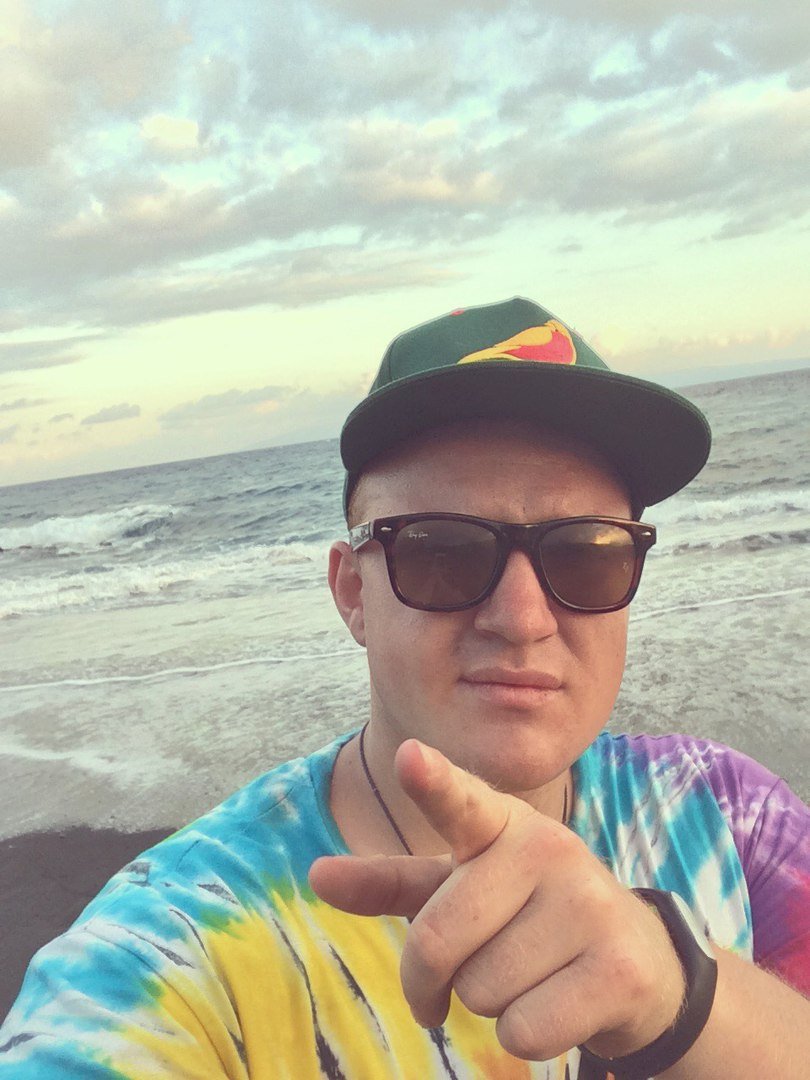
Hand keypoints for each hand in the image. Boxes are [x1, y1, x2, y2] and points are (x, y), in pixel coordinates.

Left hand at [309, 739, 685, 1061]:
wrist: (636, 964)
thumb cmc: (525, 918)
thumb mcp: (460, 890)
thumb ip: (391, 883)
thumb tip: (317, 875)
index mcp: (502, 824)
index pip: (460, 802)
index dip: (432, 782)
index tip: (409, 757)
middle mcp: (548, 848)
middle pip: (438, 941)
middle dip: (433, 981)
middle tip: (455, 982)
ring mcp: (589, 904)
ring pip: (481, 992)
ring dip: (489, 1004)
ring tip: (530, 976)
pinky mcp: (618, 968)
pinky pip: (523, 1032)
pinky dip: (525, 1037)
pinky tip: (558, 1005)